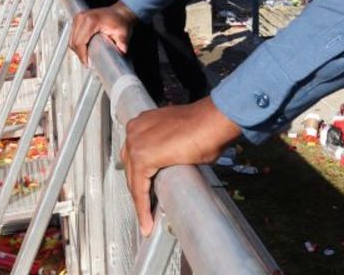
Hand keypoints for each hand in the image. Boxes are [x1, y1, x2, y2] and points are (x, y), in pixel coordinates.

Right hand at [69, 1, 136, 64]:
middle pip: (74, 42)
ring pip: (71, 39)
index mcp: (91, 21)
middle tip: (88, 62)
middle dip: (80, 54)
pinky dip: (77, 43)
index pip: (79, 42)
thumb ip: (123, 43)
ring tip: (86, 57)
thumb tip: (121, 52)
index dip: (82, 55)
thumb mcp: (124, 33)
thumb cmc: (121, 21)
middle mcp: (82, 17)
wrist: (119, 12)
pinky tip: (84, 49)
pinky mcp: (78, 19)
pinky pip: (73, 35)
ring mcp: (78, 17)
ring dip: (77, 49)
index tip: (87, 64)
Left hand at [121, 98, 241, 235]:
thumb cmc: (206, 126)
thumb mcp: (180, 136)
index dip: (141, 176)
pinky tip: (147, 221)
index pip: (135, 155)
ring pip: (133, 181)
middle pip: (130, 169)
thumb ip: (169, 149)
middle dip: (139, 189)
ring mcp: (135, 143)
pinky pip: (139, 190)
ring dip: (141, 202)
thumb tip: (173, 164)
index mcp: (143, 122)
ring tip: (147, 220)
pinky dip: (143, 208)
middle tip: (148, 208)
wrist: (212, 121)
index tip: (146, 191)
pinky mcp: (142, 159)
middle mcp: (134, 130)